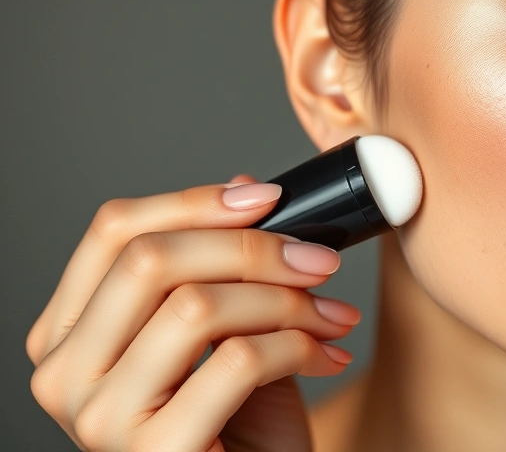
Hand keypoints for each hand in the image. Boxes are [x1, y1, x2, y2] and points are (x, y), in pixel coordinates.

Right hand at [27, 175, 357, 451]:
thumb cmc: (240, 427)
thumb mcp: (223, 335)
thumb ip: (221, 273)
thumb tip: (250, 190)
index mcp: (71, 334)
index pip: (112, 232)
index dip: (195, 201)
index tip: (269, 198)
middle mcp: (64, 375)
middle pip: (151, 259)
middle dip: (253, 248)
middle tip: (317, 259)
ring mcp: (99, 420)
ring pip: (195, 306)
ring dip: (285, 300)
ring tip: (330, 314)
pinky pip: (236, 362)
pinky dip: (298, 346)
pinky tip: (327, 355)